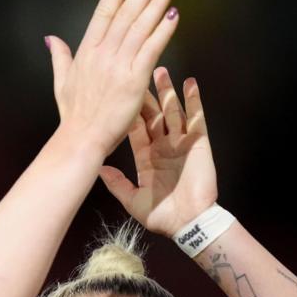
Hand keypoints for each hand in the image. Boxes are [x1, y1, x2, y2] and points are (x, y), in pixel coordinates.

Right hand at [47, 0, 179, 153]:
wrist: (81, 139)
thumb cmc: (73, 116)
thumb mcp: (61, 82)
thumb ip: (60, 57)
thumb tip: (51, 39)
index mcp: (86, 52)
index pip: (103, 12)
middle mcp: (102, 54)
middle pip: (125, 14)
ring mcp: (118, 66)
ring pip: (140, 27)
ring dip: (156, 4)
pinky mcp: (134, 80)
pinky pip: (152, 48)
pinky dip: (163, 30)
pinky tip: (173, 15)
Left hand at [99, 67, 217, 237]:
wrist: (188, 224)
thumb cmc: (162, 216)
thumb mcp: (131, 199)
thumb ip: (116, 183)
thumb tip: (98, 169)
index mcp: (146, 158)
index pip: (135, 129)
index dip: (127, 112)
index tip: (117, 94)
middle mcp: (163, 147)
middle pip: (153, 115)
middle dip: (146, 95)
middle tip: (136, 73)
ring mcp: (181, 144)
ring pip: (172, 112)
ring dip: (167, 92)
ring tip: (160, 71)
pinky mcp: (199, 144)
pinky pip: (196, 119)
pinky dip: (193, 101)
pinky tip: (189, 84)